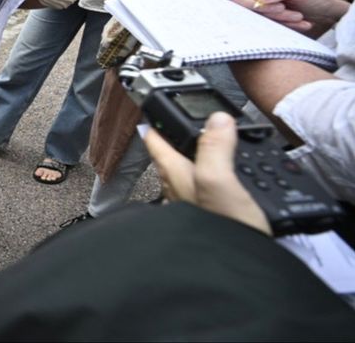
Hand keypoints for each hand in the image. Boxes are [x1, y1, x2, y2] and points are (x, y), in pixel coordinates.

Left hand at [143, 112, 270, 235]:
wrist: (238, 274)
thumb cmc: (223, 231)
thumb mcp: (220, 181)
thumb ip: (215, 148)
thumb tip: (216, 119)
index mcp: (175, 176)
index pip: (156, 142)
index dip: (153, 123)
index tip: (147, 110)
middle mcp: (178, 191)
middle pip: (169, 160)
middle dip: (169, 143)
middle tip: (170, 128)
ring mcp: (192, 209)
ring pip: (185, 177)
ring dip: (189, 162)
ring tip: (195, 151)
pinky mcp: (209, 222)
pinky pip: (203, 195)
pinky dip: (209, 184)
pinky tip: (219, 188)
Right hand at [223, 0, 349, 36]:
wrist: (323, 14)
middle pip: (240, 1)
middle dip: (262, 7)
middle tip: (281, 8)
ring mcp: (257, 9)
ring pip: (252, 16)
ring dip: (275, 17)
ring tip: (297, 16)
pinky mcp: (264, 22)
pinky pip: (263, 26)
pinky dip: (281, 25)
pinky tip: (299, 22)